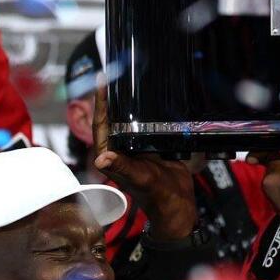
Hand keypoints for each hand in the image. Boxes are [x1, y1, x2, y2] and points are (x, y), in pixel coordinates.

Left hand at [92, 78, 196, 240]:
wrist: (179, 205)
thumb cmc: (157, 196)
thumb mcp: (140, 178)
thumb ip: (123, 167)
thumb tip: (102, 158)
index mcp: (112, 155)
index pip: (101, 124)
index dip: (100, 103)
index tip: (102, 82)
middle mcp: (121, 149)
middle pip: (113, 118)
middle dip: (113, 98)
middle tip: (116, 73)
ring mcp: (136, 148)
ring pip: (129, 121)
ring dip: (129, 104)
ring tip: (132, 81)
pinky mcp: (152, 147)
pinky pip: (146, 126)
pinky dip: (148, 113)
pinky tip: (154, 99)